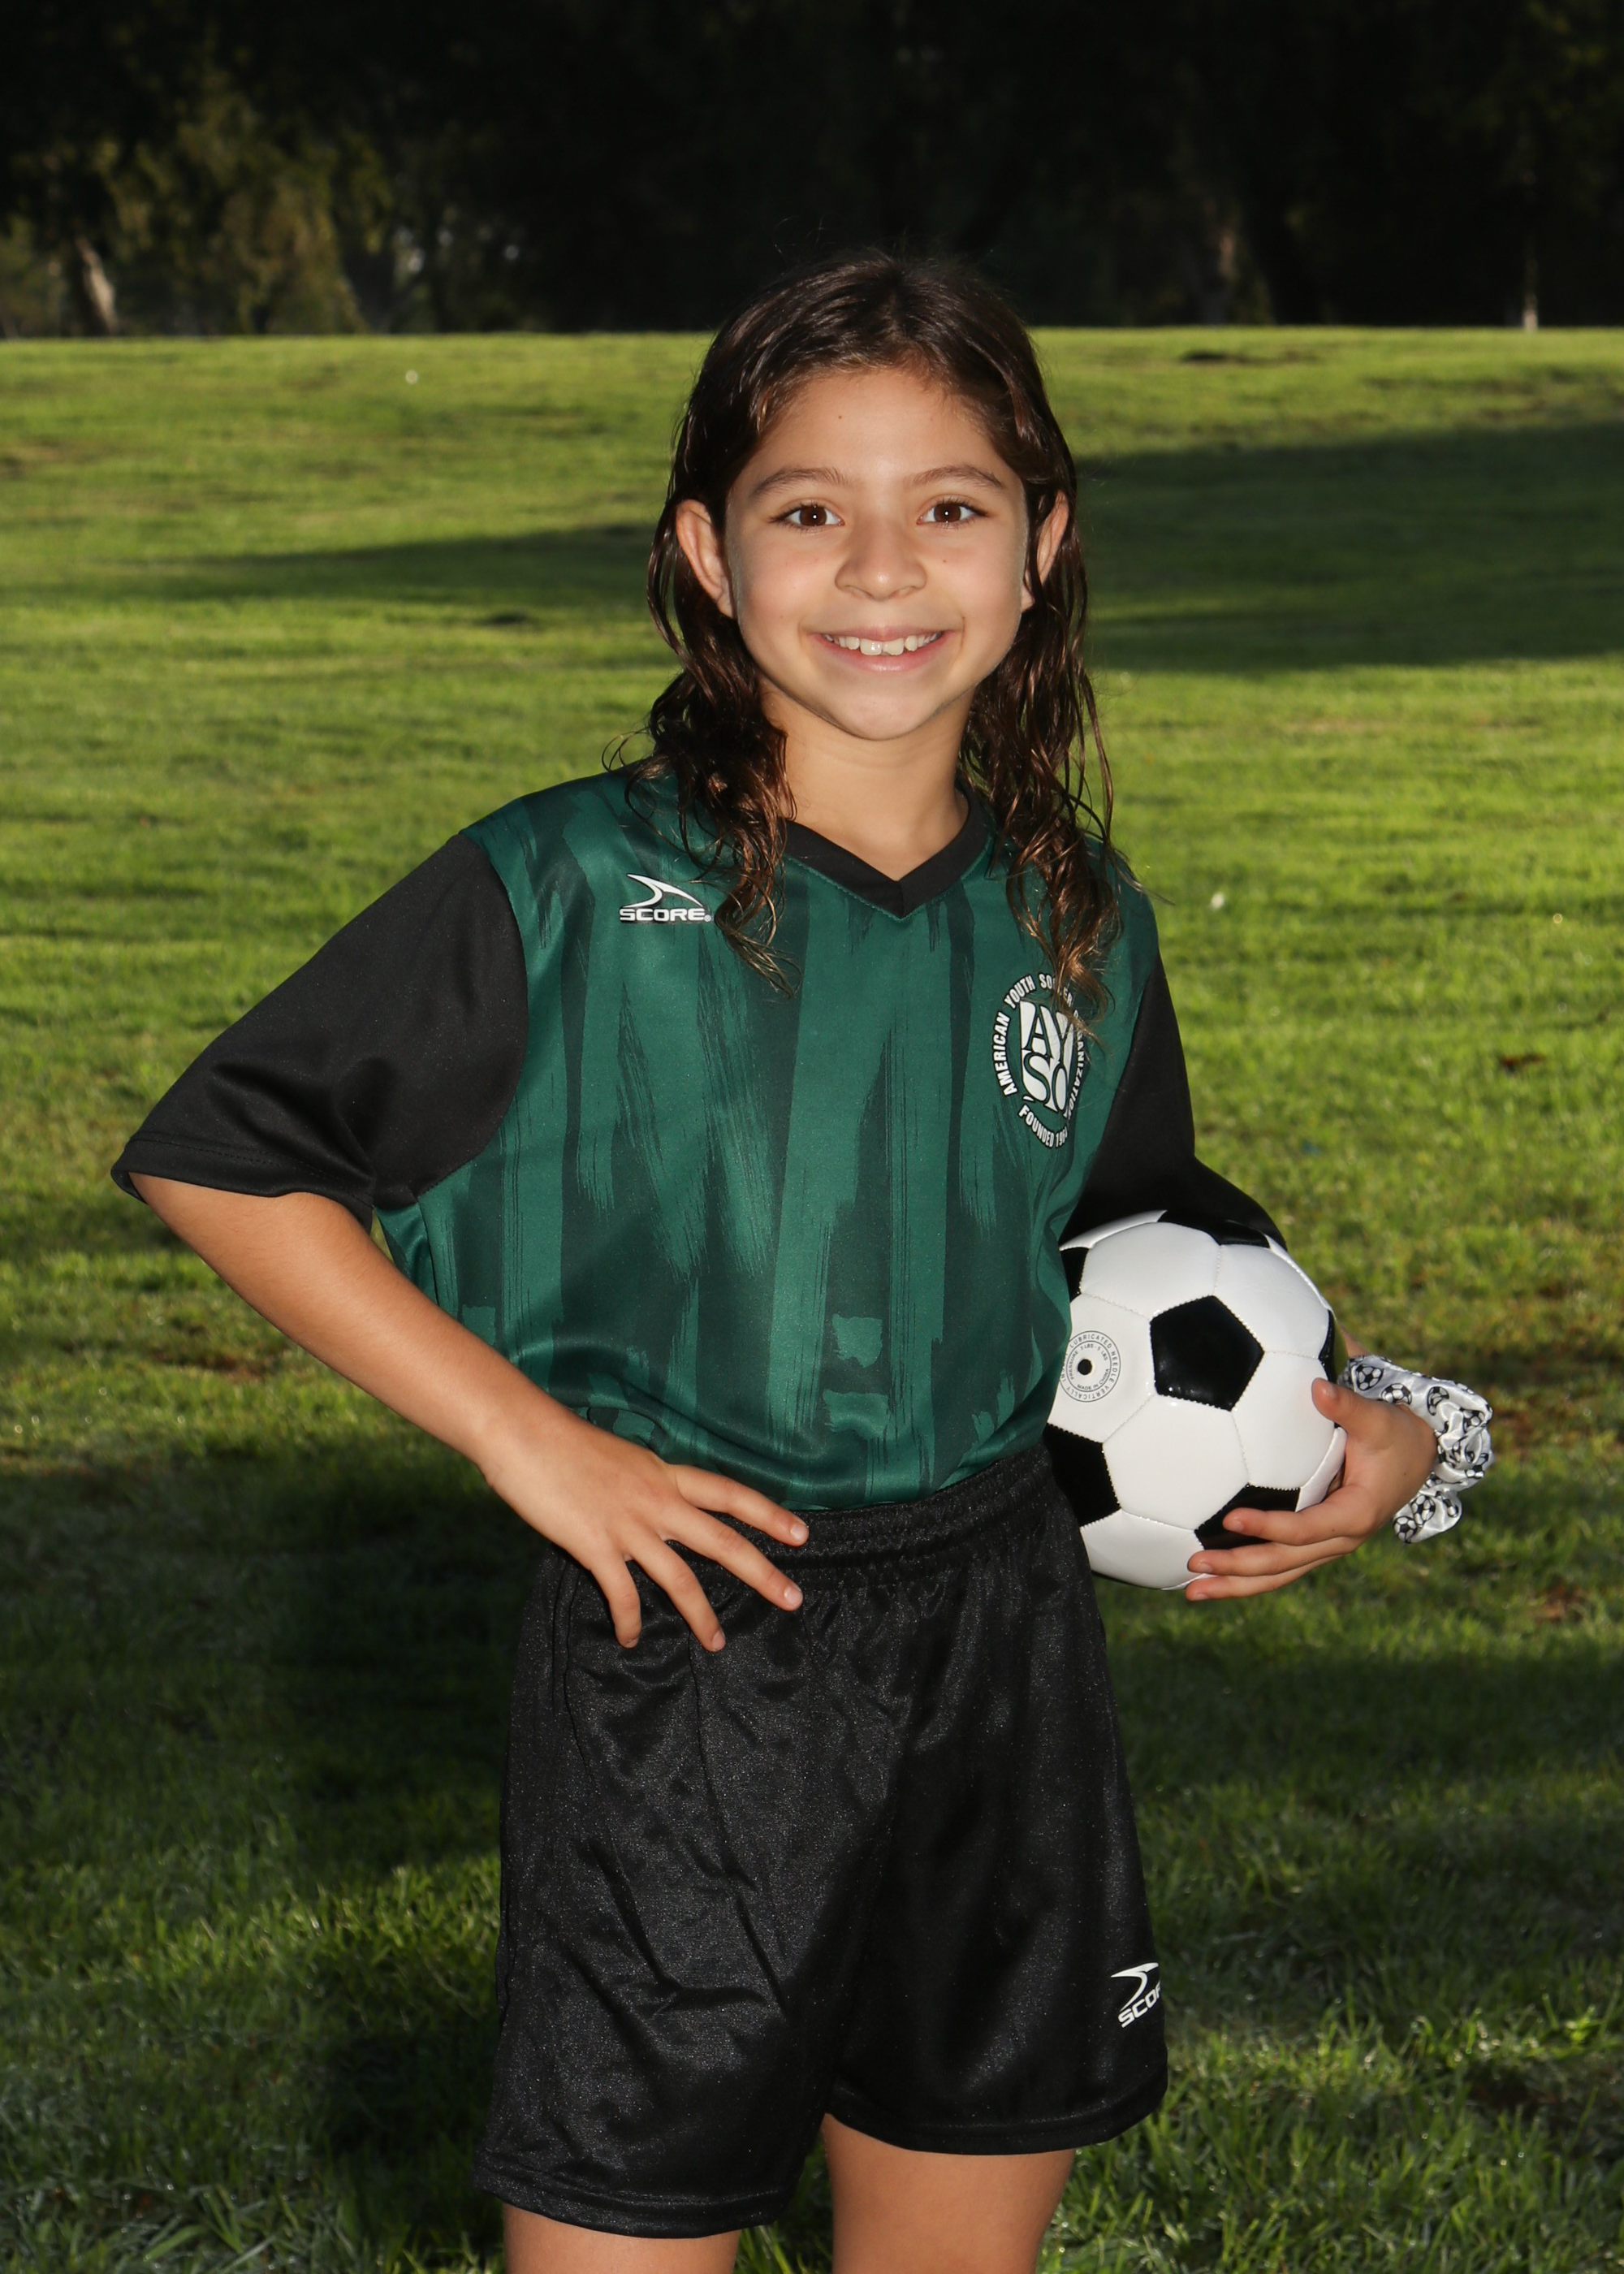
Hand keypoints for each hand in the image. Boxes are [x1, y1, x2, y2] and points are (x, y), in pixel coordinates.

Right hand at [481, 1398, 807, 1650]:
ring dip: (701, 1614)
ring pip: (679, 1577)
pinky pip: (621, 1593)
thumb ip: (641, 1485)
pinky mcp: (595, 1545)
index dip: (768, 1514)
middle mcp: (657, 1500)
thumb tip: (651, 1506)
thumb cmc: (564, 1441)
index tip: (801, 1533)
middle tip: (793, 1599)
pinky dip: (628, 1620)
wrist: (524, 1434)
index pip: (730, 1493)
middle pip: (722, 1540)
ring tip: (717, 1642)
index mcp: (664, 1474)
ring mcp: (628, 1525)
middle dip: (762, 1572)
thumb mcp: (620, 1459)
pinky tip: (631, 1638)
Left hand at [1183, 1376, 1435, 1601]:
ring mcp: (1328, 1547)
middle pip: (1284, 1563)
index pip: (1304, 1528)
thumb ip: (1348, 1405)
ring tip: (1192, 1590)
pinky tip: (1213, 1578)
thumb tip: (1318, 1387)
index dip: (1268, 1527)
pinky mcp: (1317, 1544)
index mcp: (1354, 1515)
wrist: (1418, 1458)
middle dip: (1239, 1568)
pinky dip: (1248, 1576)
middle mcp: (1340, 1540)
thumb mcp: (1379, 1419)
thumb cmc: (1396, 1435)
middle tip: (1195, 1563)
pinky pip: (1281, 1566)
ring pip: (1279, 1575)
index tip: (1230, 1520)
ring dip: (1237, 1584)